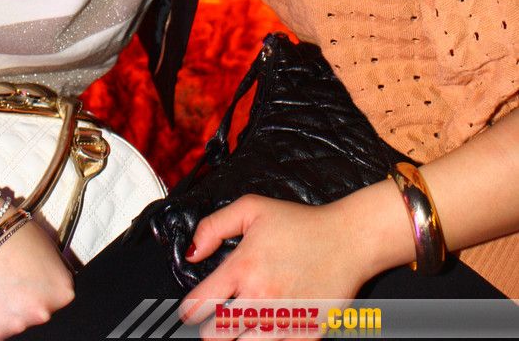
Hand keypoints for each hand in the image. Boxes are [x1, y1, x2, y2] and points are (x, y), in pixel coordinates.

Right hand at [0, 219, 74, 340]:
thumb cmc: (17, 236)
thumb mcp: (51, 252)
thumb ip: (54, 278)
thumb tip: (54, 290)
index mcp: (64, 293)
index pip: (58, 300)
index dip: (43, 288)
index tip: (34, 278)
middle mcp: (44, 313)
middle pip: (38, 313)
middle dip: (28, 301)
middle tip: (15, 280)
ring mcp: (18, 325)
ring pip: (15, 322)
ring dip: (9, 310)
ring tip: (0, 284)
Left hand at [179, 195, 375, 340]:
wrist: (347, 240)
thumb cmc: (301, 223)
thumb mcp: (251, 209)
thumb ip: (213, 227)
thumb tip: (192, 253)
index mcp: (242, 268)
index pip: (198, 305)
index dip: (190, 310)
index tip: (191, 311)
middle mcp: (259, 298)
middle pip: (215, 335)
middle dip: (212, 328)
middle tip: (218, 318)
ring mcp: (281, 320)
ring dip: (238, 336)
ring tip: (242, 324)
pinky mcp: (302, 334)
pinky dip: (268, 339)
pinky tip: (268, 326)